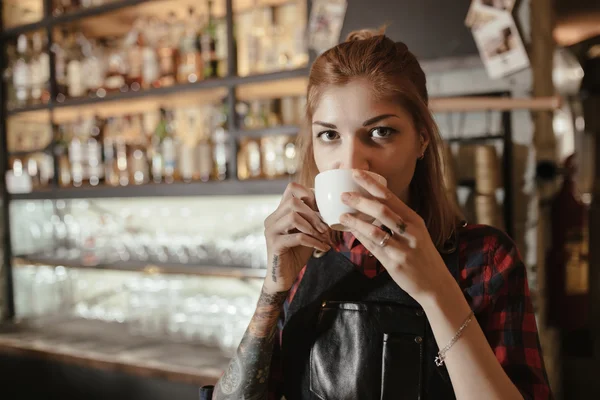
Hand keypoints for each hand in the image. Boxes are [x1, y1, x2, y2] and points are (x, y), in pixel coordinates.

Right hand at [263, 182, 331, 293]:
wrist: (283, 277)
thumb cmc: (296, 253)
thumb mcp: (307, 232)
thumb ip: (312, 218)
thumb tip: (329, 205)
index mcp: (279, 212)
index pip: (291, 188)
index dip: (309, 194)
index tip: (322, 209)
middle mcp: (272, 219)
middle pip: (293, 202)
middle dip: (314, 214)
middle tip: (325, 228)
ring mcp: (271, 231)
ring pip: (293, 216)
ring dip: (313, 227)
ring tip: (324, 237)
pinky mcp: (275, 245)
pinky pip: (298, 237)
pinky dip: (314, 242)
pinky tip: (323, 248)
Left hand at [339, 170, 453, 303]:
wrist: (435, 283)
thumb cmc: (422, 256)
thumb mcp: (415, 234)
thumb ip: (397, 221)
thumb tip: (371, 208)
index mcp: (414, 220)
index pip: (390, 197)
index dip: (372, 184)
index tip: (356, 173)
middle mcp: (410, 231)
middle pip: (382, 211)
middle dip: (360, 201)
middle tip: (344, 195)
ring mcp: (403, 248)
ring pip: (375, 231)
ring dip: (356, 221)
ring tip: (342, 215)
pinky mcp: (395, 263)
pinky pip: (374, 248)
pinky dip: (361, 238)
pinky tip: (351, 232)